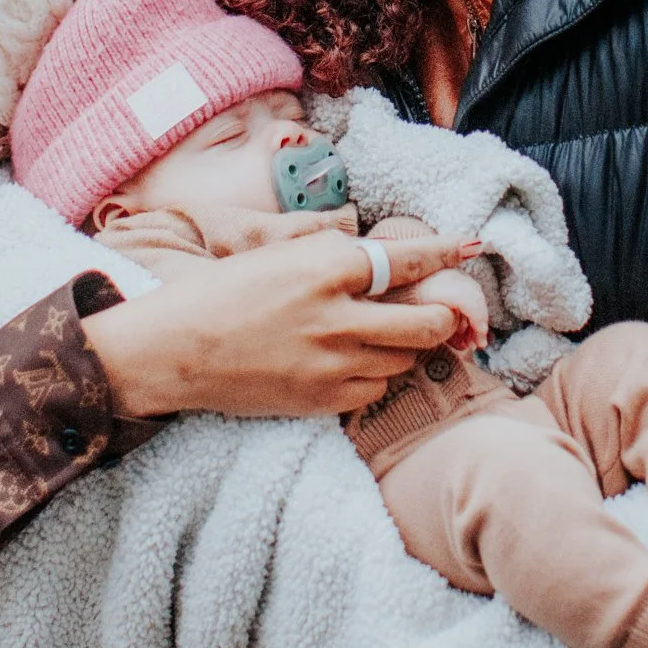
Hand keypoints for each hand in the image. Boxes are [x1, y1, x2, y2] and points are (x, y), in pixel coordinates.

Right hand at [82, 229, 476, 419]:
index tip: (472, 246)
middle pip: (425, 320)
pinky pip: (374, 390)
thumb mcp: (278, 255)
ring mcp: (333, 363)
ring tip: (389, 335)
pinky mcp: (322, 400)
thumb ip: (331, 256)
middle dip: (445, 314)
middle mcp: (338, 315)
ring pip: (404, 359)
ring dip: (407, 346)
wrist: (174, 349)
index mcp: (326, 267)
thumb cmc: (219, 293)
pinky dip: (375, 375)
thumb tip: (378, 260)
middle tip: (448, 310)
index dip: (445, 251)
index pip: (407, 259)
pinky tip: (356, 363)